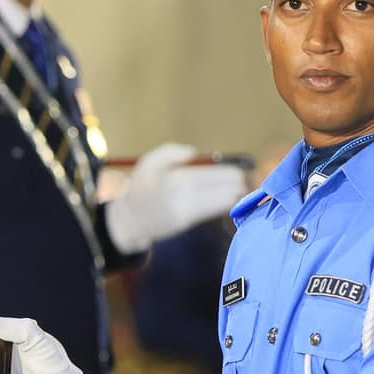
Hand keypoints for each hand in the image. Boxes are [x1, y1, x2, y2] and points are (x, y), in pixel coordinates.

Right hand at [104, 144, 248, 252]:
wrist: (129, 219)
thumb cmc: (142, 187)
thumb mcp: (149, 161)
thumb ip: (171, 151)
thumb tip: (195, 153)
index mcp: (178, 176)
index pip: (216, 174)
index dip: (232, 174)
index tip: (240, 173)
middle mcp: (183, 193)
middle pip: (223, 186)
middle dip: (238, 183)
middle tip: (244, 182)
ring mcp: (185, 209)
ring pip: (222, 200)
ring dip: (234, 194)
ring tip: (240, 190)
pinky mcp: (186, 222)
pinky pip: (212, 210)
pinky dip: (224, 204)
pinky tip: (228, 200)